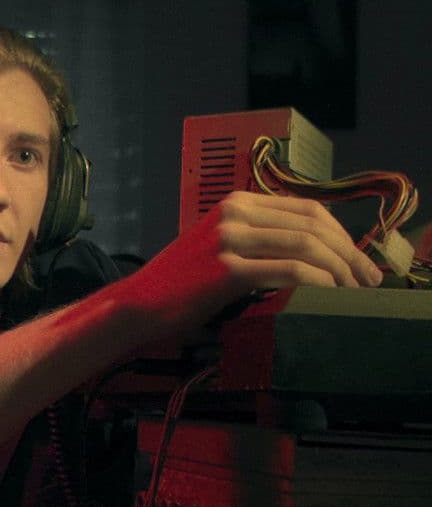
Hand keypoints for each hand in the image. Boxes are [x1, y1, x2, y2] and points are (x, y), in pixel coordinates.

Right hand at [125, 191, 382, 333]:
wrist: (139, 304)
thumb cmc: (181, 285)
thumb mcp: (222, 249)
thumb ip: (261, 241)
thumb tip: (318, 254)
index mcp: (235, 203)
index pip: (306, 208)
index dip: (342, 234)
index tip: (359, 260)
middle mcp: (234, 213)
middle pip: (312, 224)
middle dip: (349, 252)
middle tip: (368, 279)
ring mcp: (229, 238)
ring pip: (306, 245)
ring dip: (340, 269)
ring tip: (355, 291)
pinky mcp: (228, 268)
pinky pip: (289, 270)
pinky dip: (318, 283)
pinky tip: (330, 295)